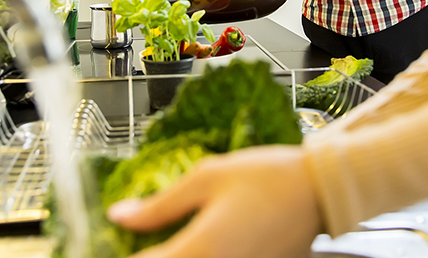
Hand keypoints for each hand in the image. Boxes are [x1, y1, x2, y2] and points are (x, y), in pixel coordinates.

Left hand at [107, 145, 321, 257]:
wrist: (322, 191)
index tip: (105, 244)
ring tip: (170, 242)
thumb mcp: (207, 178)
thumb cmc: (268, 177)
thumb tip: (118, 216)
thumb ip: (159, 205)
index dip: (119, 254)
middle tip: (140, 242)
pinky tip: (200, 246)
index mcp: (198, 251)